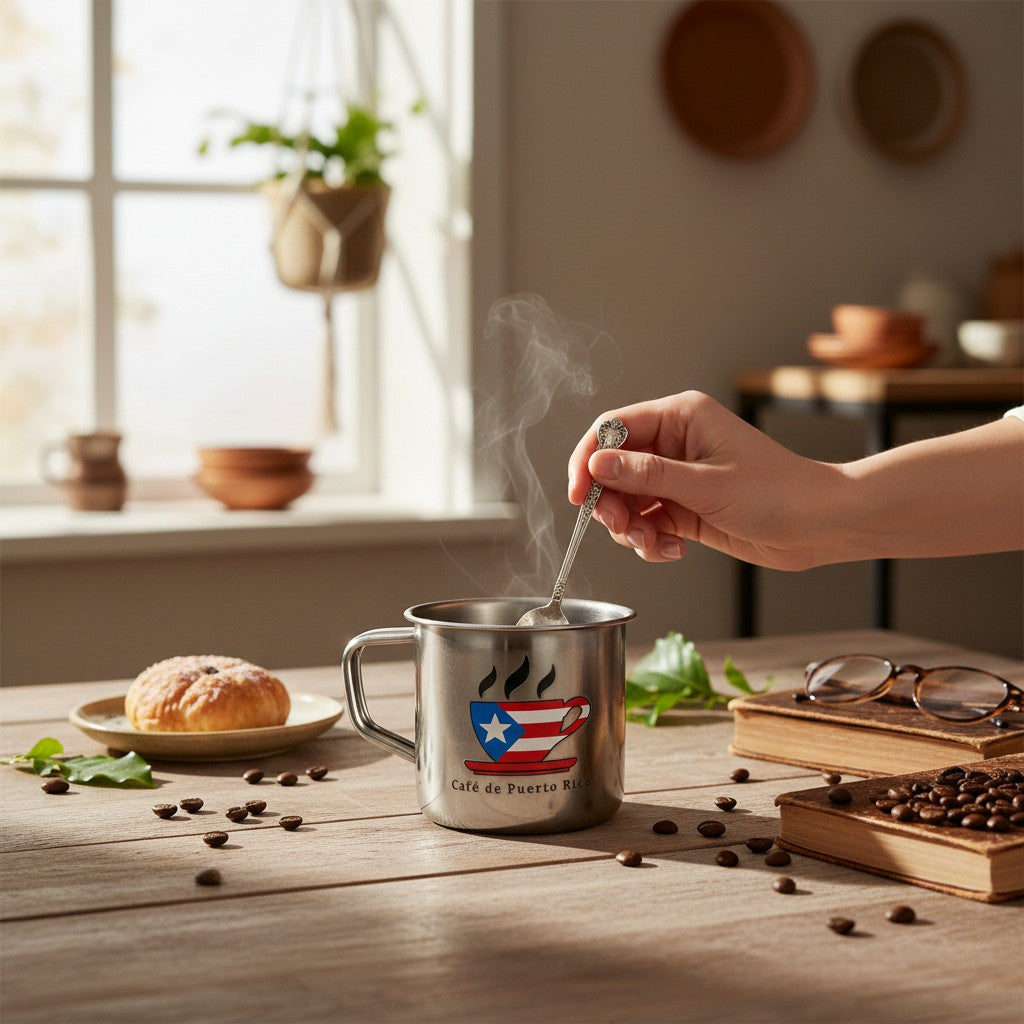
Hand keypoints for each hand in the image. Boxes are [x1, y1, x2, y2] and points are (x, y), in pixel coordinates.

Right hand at [568, 391, 845, 569]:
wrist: (819, 526)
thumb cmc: (778, 493)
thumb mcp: (706, 485)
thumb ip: (648, 475)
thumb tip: (598, 465)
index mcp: (681, 418)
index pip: (613, 429)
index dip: (588, 460)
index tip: (578, 494)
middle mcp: (675, 443)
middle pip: (613, 469)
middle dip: (611, 503)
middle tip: (622, 528)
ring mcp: (678, 477)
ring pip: (626, 500)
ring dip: (630, 528)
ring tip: (652, 544)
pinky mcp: (683, 506)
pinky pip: (646, 522)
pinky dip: (649, 541)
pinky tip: (672, 550)